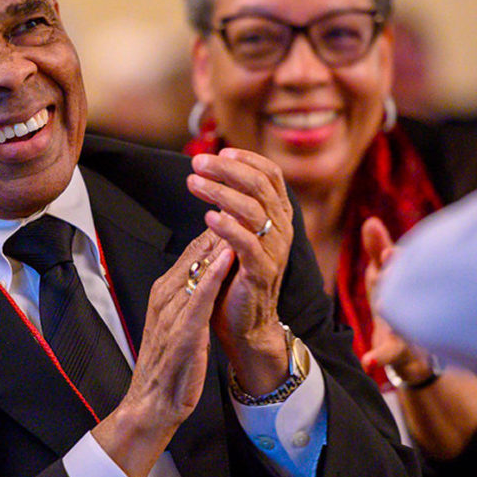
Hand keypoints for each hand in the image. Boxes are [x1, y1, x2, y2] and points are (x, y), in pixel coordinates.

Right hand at [93, 231, 234, 476]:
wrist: (152, 404)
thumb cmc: (170, 365)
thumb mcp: (181, 322)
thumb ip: (191, 295)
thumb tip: (210, 269)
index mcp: (164, 292)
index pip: (192, 251)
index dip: (215, 227)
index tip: (237, 207)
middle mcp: (165, 296)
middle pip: (194, 252)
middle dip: (218, 224)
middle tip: (240, 198)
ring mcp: (171, 312)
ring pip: (196, 267)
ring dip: (217, 240)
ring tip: (237, 214)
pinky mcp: (182, 331)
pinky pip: (199, 296)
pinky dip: (214, 274)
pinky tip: (228, 255)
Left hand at [187, 148, 292, 394]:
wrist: (246, 325)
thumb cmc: (236, 276)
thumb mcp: (237, 235)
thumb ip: (232, 207)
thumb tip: (212, 173)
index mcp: (278, 217)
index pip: (271, 175)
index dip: (247, 159)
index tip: (220, 150)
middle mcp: (281, 229)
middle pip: (261, 185)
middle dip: (227, 169)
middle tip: (197, 162)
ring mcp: (274, 251)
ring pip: (254, 209)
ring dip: (221, 192)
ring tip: (194, 183)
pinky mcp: (262, 273)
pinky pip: (247, 243)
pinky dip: (227, 226)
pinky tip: (207, 216)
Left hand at [360, 217, 433, 382]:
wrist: (416, 352)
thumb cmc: (399, 304)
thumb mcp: (384, 277)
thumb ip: (377, 251)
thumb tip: (370, 221)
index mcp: (405, 282)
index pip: (399, 267)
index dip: (392, 258)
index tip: (388, 251)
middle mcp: (411, 302)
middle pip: (405, 288)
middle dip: (396, 274)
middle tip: (389, 258)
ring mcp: (409, 328)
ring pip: (402, 319)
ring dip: (393, 310)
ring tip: (381, 302)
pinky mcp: (401, 351)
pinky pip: (391, 354)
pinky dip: (379, 357)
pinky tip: (368, 361)